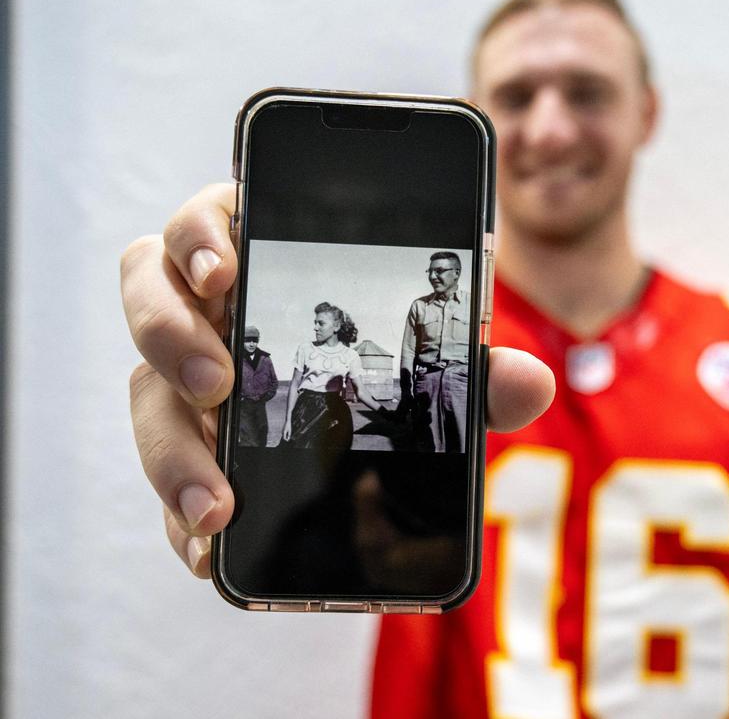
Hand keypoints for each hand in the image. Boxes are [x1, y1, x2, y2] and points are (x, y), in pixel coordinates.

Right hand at [121, 183, 555, 577]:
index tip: (224, 272)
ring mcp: (190, 375)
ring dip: (171, 447)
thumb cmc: (397, 361)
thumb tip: (533, 384)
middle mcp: (210, 311)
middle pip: (150, 297)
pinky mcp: (190, 442)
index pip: (205, 224)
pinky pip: (169, 471)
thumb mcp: (437, 366)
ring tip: (216, 503)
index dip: (199, 238)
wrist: (375, 427)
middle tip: (218, 382)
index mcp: (262, 260)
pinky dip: (181, 514)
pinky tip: (209, 553)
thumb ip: (477, 371)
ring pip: (147, 391)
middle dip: (170, 335)